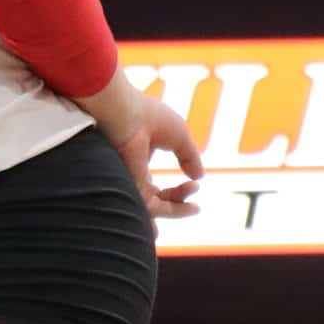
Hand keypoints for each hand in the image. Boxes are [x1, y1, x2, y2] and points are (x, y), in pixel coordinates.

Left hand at [80, 74, 203, 218]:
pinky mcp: (129, 189)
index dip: (179, 192)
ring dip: (176, 211)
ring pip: (153, 209)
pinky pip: (150, 209)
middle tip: (195, 202)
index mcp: (139, 163)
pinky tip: (190, 208)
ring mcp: (129, 183)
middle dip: (178, 204)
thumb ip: (190, 156)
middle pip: (156, 202)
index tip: (196, 186)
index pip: (157, 189)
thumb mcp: (178, 135)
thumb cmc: (146, 116)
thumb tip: (198, 177)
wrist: (124, 111)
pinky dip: (170, 212)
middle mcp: (132, 177)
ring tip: (194, 206)